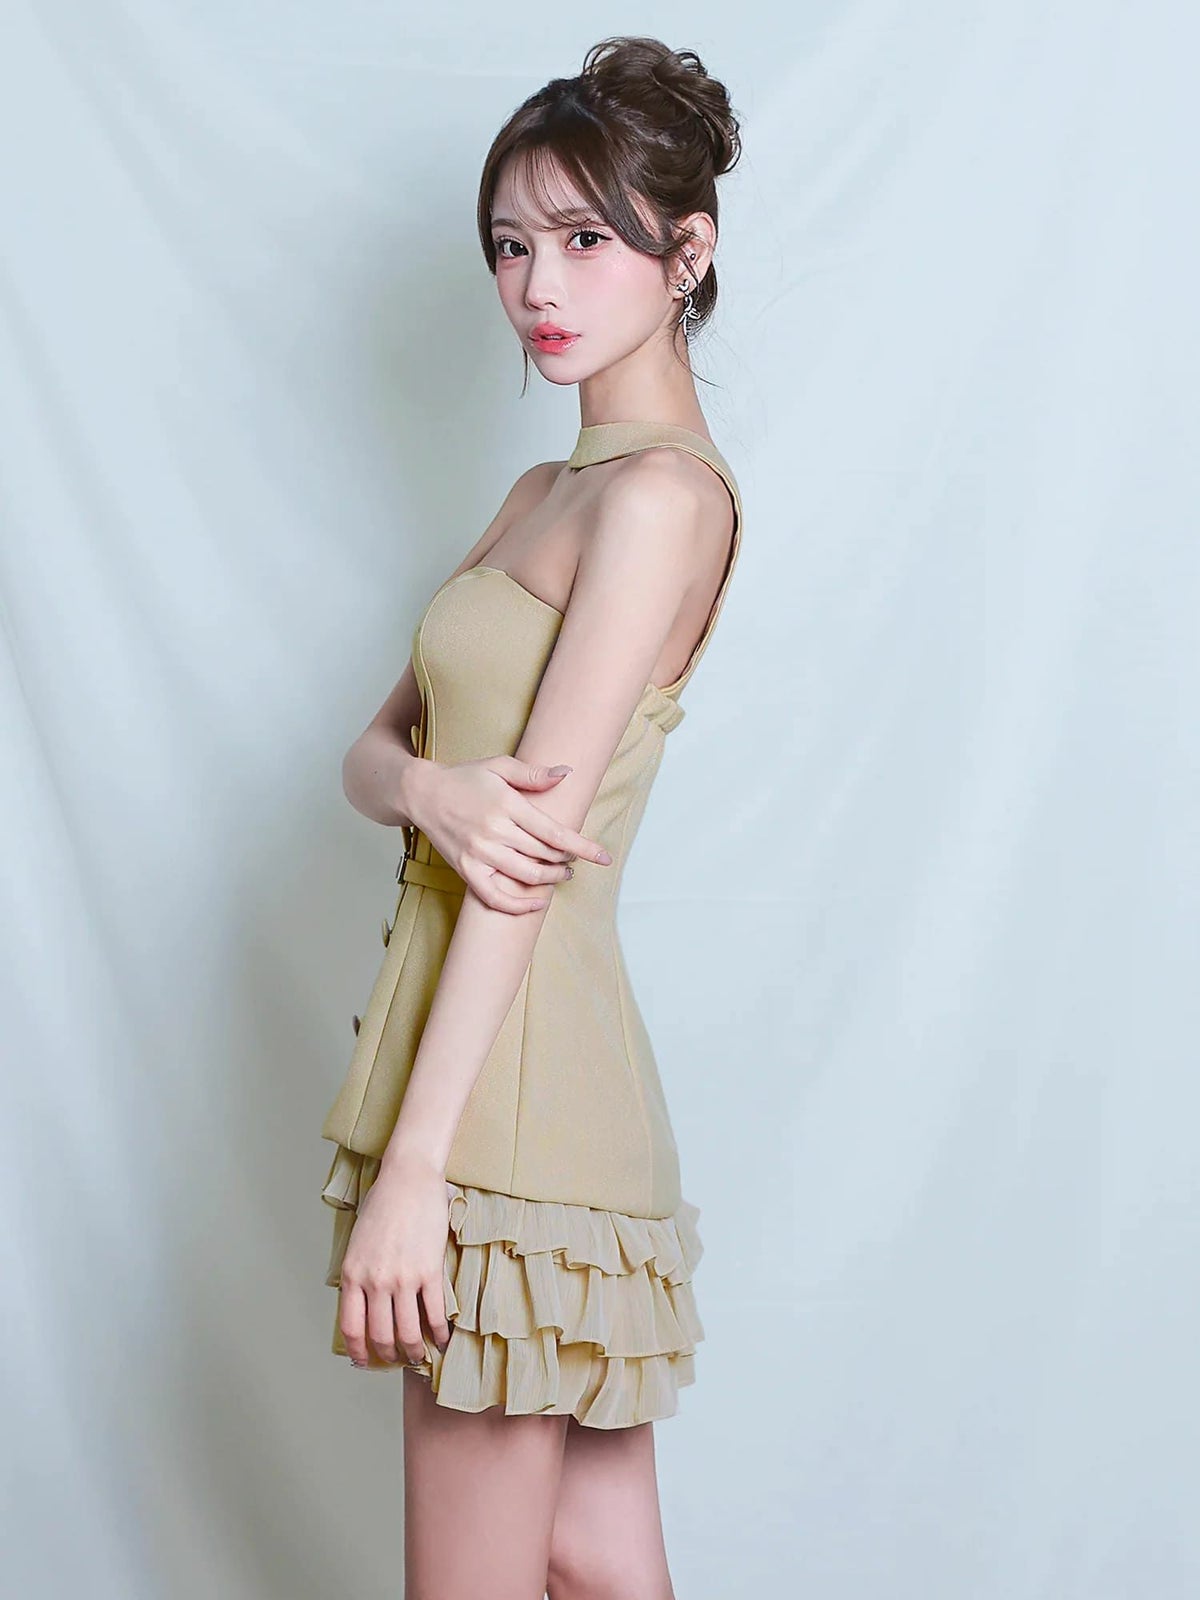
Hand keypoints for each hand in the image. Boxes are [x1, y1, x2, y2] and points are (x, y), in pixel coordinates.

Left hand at [337, 1155, 451, 1366]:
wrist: (409, 1177)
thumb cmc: (383, 1203)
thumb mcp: (358, 1242)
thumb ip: (359, 1273)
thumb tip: (365, 1302)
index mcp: (353, 1274)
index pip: (351, 1327)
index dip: (357, 1351)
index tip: (364, 1361)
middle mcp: (375, 1281)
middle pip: (380, 1336)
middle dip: (389, 1354)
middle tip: (396, 1359)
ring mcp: (403, 1278)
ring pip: (408, 1331)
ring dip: (415, 1350)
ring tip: (420, 1354)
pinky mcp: (429, 1271)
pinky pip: (434, 1312)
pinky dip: (439, 1332)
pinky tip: (442, 1338)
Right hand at [404, 755, 612, 912]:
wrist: (423, 794)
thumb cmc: (464, 778)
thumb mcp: (499, 766)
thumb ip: (533, 773)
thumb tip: (566, 773)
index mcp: (507, 805)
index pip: (554, 832)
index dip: (582, 847)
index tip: (603, 857)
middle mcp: (494, 831)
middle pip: (544, 855)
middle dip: (567, 860)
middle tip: (575, 858)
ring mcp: (479, 854)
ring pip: (526, 876)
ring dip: (551, 879)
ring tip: (562, 874)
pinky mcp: (466, 870)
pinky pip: (495, 898)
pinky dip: (519, 905)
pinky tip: (537, 902)